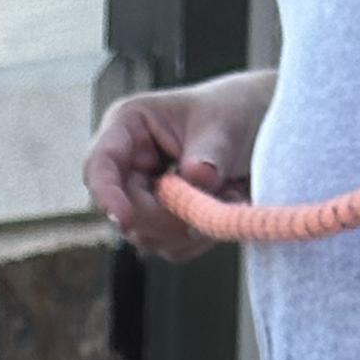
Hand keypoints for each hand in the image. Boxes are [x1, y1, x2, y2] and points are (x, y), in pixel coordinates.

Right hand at [87, 71, 277, 258]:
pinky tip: (225, 205)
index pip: (99, 165)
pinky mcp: (162, 223)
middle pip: (126, 212)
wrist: (259, 130)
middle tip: (211, 203)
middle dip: (168, 217)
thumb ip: (208, 155)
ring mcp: (142, 197)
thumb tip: (196, 178)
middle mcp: (128, 165)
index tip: (126, 219)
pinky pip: (173, 248)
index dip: (107, 195)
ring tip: (229, 193)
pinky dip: (202, 236)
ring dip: (192, 227)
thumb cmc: (233, 111)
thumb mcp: (225, 125)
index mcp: (128, 126)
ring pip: (148, 236)